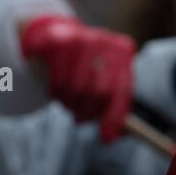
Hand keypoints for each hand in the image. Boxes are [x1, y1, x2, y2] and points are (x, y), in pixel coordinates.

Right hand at [19, 15, 134, 141]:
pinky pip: (57, 83)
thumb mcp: (103, 80)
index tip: (105, 138)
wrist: (53, 36)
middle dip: (87, 112)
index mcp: (122, 50)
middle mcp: (104, 41)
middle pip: (99, 92)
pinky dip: (55, 94)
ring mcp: (80, 39)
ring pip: (77, 89)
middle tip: (79, 118)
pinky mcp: (57, 43)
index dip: (113, 117)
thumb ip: (112, 107)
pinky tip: (55, 89)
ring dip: (69, 104)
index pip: (121, 90)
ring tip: (67, 100)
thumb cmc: (83, 66)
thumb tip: (111, 137)